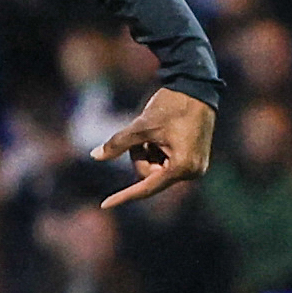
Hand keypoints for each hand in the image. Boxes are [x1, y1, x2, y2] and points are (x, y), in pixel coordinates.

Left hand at [94, 89, 215, 209]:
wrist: (196, 87)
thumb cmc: (171, 105)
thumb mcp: (141, 126)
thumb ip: (118, 144)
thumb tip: (94, 156)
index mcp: (182, 167)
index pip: (146, 187)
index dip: (124, 195)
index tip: (104, 204)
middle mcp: (192, 173)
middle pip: (150, 177)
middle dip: (141, 157)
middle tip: (144, 136)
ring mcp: (196, 168)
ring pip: (157, 171)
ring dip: (150, 153)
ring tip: (157, 132)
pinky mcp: (195, 161)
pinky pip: (167, 165)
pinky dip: (158, 152)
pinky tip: (164, 134)